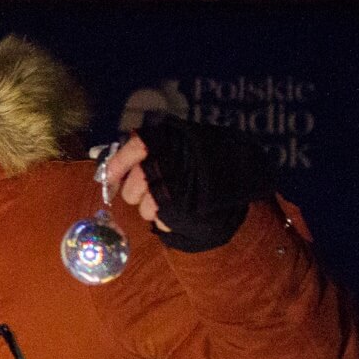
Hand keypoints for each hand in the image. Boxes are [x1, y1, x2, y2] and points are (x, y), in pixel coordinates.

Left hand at [102, 115, 275, 251]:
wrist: (249, 177)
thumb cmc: (212, 159)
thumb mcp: (186, 142)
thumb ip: (154, 150)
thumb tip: (114, 169)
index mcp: (170, 138)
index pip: (133, 148)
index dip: (117, 166)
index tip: (108, 178)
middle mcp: (168, 159)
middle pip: (132, 188)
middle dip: (137, 194)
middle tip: (152, 192)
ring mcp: (173, 185)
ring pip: (144, 208)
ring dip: (154, 209)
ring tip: (175, 200)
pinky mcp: (179, 209)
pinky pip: (160, 220)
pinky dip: (168, 220)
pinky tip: (182, 210)